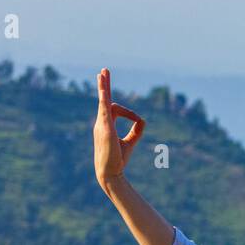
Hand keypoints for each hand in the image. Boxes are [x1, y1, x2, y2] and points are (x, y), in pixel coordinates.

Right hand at [93, 68, 144, 188]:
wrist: (110, 173)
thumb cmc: (118, 160)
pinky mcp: (105, 128)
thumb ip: (136, 131)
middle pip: (103, 99)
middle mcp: (101, 123)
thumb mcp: (129, 143)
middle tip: (104, 71)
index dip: (129, 113)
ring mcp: (101, 125)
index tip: (138, 120)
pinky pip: (104, 109)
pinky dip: (104, 98)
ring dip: (103, 87)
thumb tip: (143, 120)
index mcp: (105, 125)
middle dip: (104, 85)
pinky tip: (103, 89)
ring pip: (102, 101)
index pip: (115, 109)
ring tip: (103, 73)